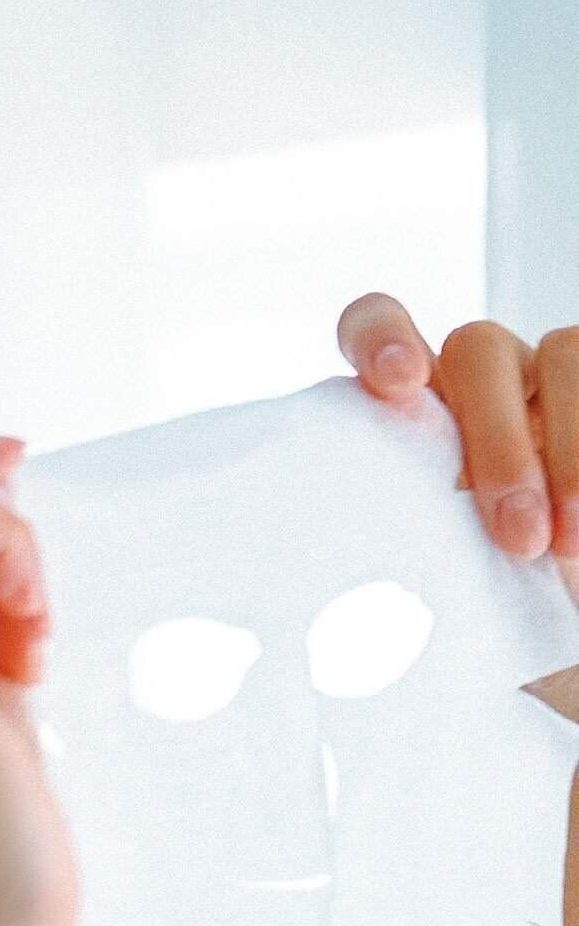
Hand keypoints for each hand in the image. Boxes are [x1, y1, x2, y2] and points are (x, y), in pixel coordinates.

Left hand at [339, 291, 578, 606]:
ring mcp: (544, 380)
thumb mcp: (429, 576)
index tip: (395, 384)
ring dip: (568, 452)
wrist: (541, 598)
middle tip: (515, 537)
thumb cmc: (472, 594)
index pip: (375, 327)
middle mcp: (475, 382)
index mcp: (409, 408)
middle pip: (477, 349)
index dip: (381, 337)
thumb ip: (398, 545)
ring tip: (565, 545)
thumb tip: (366, 592)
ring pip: (560, 354)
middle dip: (499, 441)